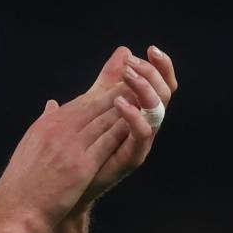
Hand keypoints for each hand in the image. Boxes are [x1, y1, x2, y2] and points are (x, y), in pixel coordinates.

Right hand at [0, 84, 132, 232]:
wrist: (15, 208)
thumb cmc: (22, 181)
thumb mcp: (30, 143)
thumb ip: (44, 122)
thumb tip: (51, 104)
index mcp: (47, 124)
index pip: (81, 102)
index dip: (104, 92)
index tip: (121, 83)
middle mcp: (58, 130)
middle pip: (95, 106)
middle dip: (119, 92)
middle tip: (140, 81)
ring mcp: (69, 147)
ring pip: (104, 121)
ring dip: (127, 108)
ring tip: (144, 98)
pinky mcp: (79, 166)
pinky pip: (107, 143)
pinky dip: (123, 132)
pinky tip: (138, 126)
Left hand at [74, 44, 177, 208]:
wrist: (66, 183)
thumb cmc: (82, 145)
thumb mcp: (95, 104)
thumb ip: (109, 79)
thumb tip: (123, 50)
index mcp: (139, 111)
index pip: (161, 84)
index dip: (161, 67)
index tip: (151, 49)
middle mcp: (144, 125)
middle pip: (165, 95)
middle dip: (152, 75)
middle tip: (133, 64)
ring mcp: (140, 142)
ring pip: (157, 112)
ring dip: (144, 90)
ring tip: (128, 76)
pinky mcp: (132, 157)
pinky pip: (141, 134)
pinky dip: (134, 116)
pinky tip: (119, 102)